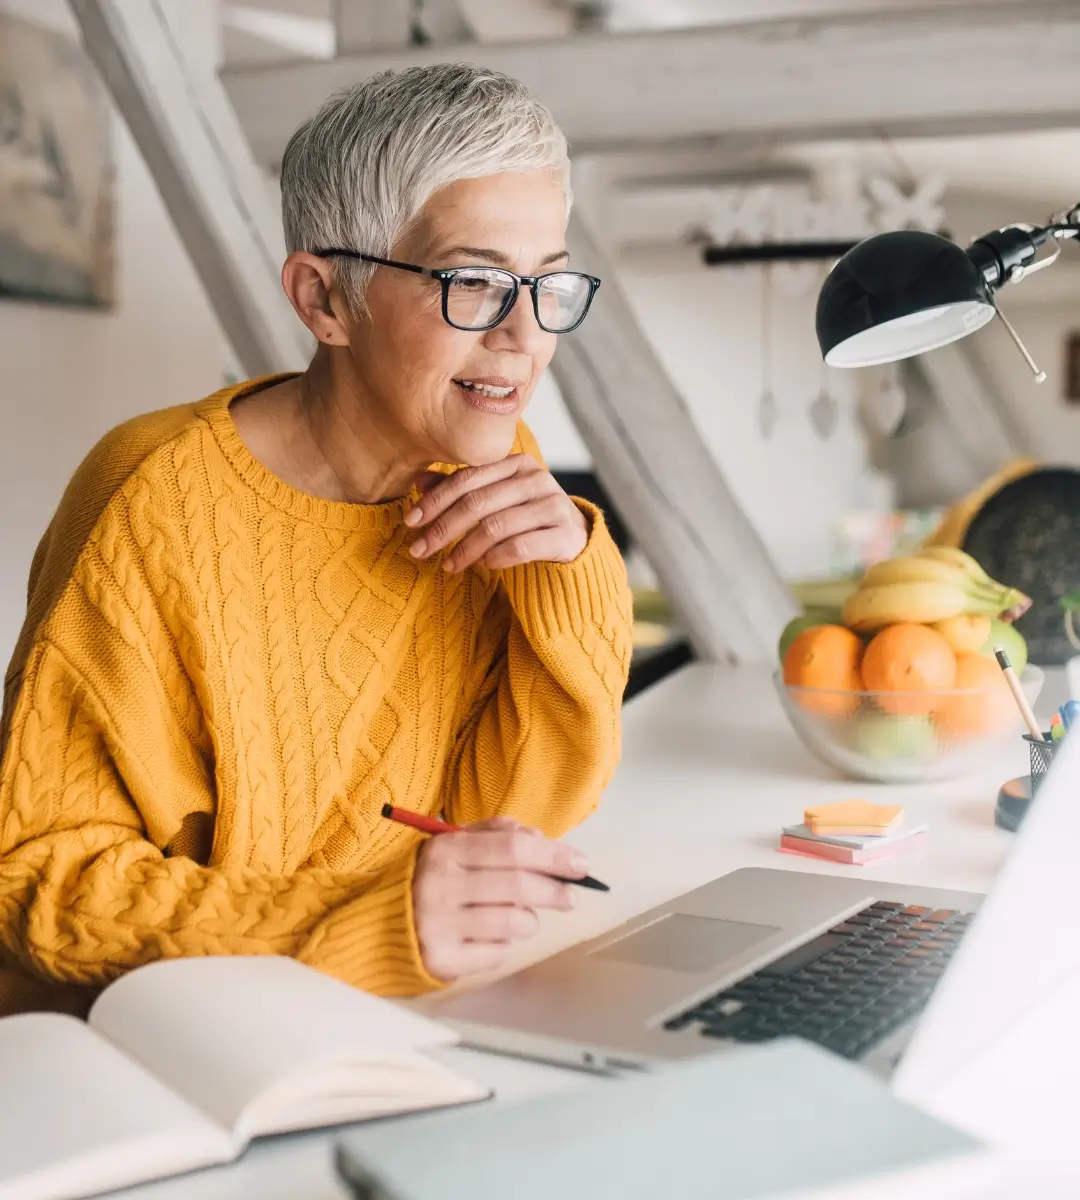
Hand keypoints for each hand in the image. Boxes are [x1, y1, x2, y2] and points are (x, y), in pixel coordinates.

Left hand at [405, 456, 588, 573]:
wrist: (575, 542)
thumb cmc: (527, 520)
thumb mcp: (494, 501)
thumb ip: (461, 490)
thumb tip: (418, 482)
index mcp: (517, 463)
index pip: (467, 479)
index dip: (435, 500)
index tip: (411, 521)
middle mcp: (537, 479)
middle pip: (477, 503)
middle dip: (443, 528)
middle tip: (419, 550)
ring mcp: (554, 505)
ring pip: (496, 526)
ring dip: (465, 549)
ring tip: (448, 566)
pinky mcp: (565, 534)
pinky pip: (521, 547)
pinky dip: (496, 558)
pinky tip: (483, 566)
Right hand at [412, 817, 588, 981]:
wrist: (379, 923)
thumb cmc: (430, 880)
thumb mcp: (453, 844)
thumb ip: (496, 833)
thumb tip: (540, 837)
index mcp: (446, 849)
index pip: (513, 847)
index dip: (554, 855)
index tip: (581, 863)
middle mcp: (440, 884)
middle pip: (519, 885)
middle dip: (555, 890)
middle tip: (571, 896)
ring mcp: (439, 923)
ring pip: (514, 922)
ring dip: (529, 920)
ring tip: (521, 917)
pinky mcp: (442, 958)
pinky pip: (497, 952)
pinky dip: (504, 944)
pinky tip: (490, 936)